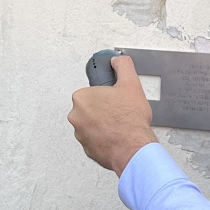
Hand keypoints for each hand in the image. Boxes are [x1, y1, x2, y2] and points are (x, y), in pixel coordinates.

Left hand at [67, 55, 157, 174]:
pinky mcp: (87, 149)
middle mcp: (76, 116)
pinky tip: (117, 135)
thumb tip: (118, 60)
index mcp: (82, 98)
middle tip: (119, 111)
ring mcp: (80, 134)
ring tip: (120, 124)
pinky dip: (104, 137)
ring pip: (92, 124)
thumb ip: (123, 66)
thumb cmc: (130, 121)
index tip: (114, 98)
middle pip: (91, 108)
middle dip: (104, 109)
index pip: (92, 91)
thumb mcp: (131, 84)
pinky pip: (95, 139)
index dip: (106, 94)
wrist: (133, 149)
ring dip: (103, 123)